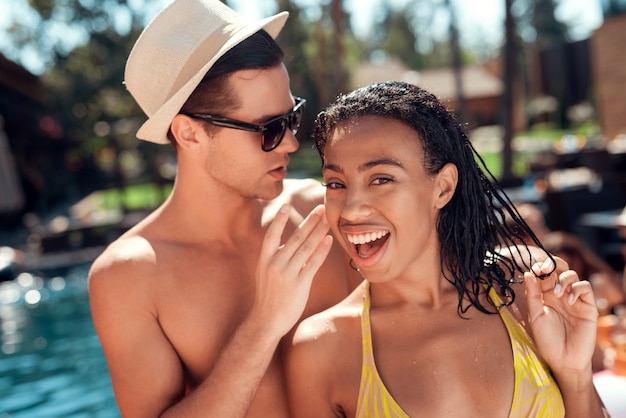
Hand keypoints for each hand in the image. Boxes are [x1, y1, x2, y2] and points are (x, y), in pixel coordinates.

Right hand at [253, 204, 332, 336]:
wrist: (267, 320)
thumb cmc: (269, 296)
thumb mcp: (267, 273)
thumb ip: (279, 257)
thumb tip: (295, 242)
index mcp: (265, 259)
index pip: (271, 234)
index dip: (279, 220)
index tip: (286, 204)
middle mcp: (275, 264)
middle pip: (295, 237)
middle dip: (310, 221)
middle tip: (320, 208)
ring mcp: (287, 274)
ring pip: (306, 248)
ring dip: (318, 232)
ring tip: (327, 220)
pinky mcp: (299, 285)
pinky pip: (313, 264)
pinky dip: (321, 251)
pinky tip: (328, 240)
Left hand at [523, 257, 598, 375]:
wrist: (564, 360)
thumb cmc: (547, 340)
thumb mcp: (535, 316)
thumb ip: (532, 294)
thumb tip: (527, 273)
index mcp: (544, 295)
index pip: (543, 273)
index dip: (539, 267)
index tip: (534, 270)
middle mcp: (559, 294)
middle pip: (559, 269)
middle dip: (552, 264)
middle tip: (545, 270)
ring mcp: (574, 299)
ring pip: (572, 275)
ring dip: (563, 279)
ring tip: (556, 293)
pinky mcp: (587, 306)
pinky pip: (585, 288)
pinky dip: (577, 289)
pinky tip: (570, 300)